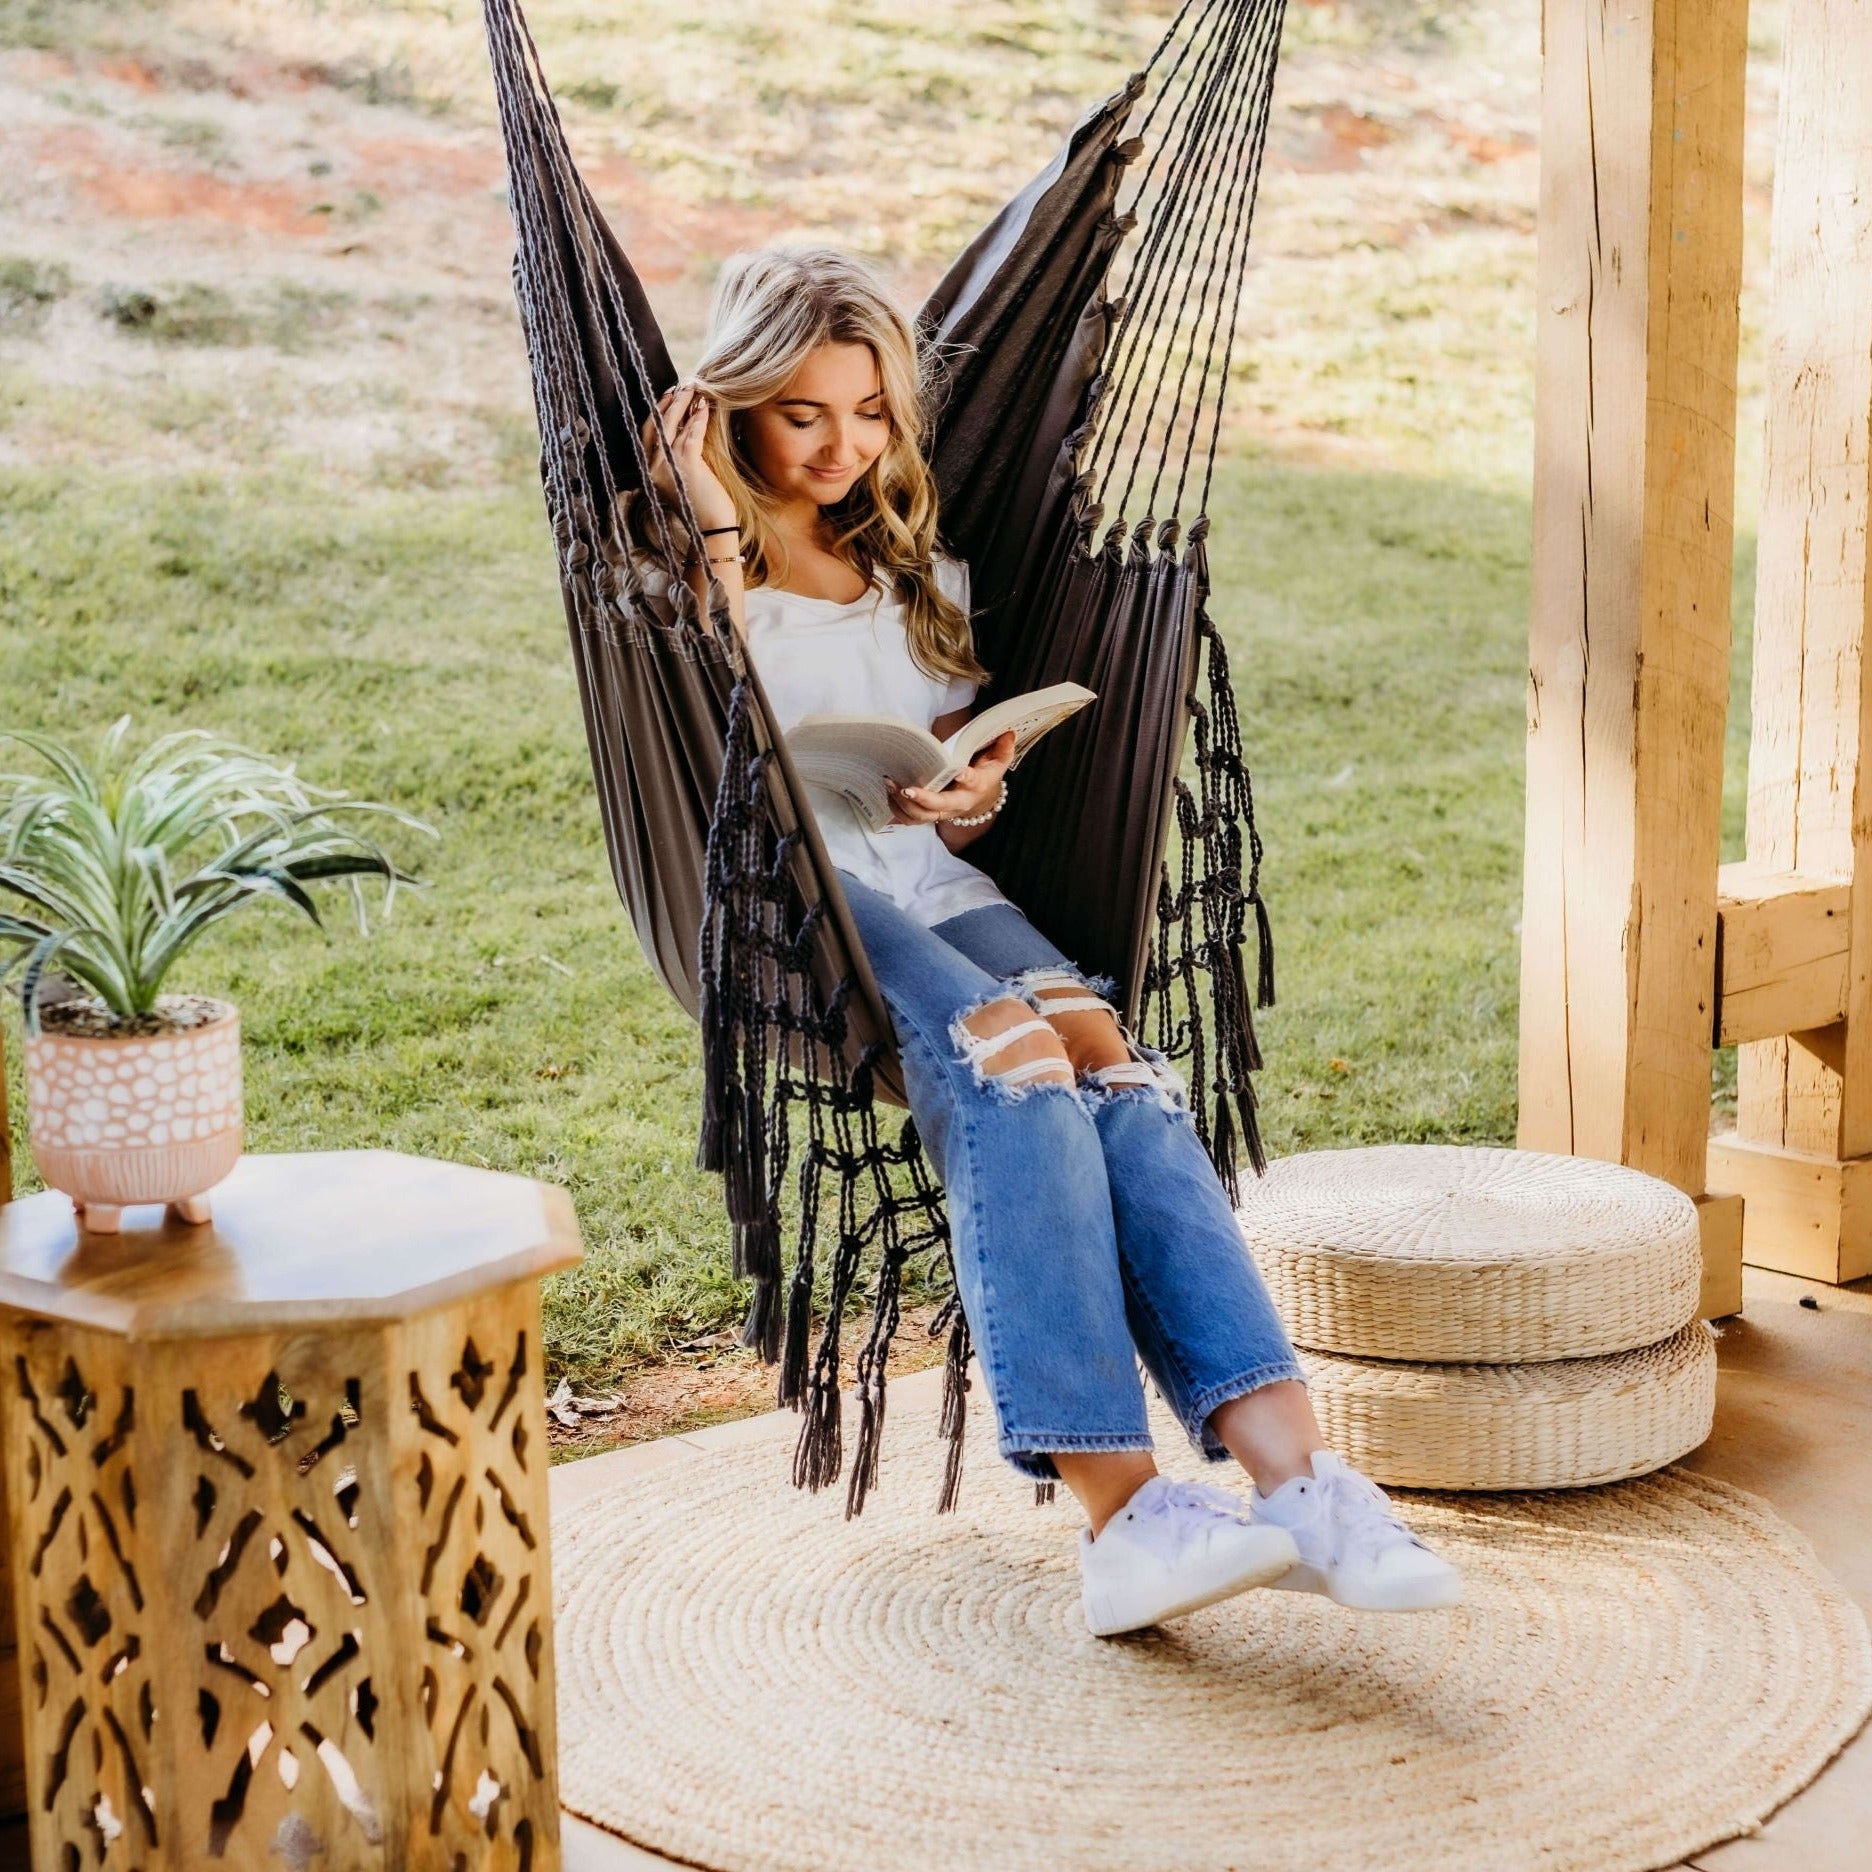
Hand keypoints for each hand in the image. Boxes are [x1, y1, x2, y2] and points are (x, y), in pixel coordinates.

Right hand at [642, 384, 736, 532]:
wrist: (711, 530)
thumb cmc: (702, 507)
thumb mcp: (684, 480)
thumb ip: (678, 459)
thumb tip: (686, 431)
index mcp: (651, 472)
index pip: (648, 435)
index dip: (657, 412)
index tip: (667, 395)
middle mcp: (654, 468)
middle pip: (657, 426)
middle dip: (669, 402)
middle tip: (681, 385)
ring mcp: (669, 468)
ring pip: (673, 427)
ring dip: (684, 404)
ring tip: (694, 389)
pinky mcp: (687, 467)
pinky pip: (691, 435)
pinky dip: (698, 419)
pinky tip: (704, 407)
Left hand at [886, 731, 1014, 825]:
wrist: (980, 800)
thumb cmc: (985, 775)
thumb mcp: (998, 761)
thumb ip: (1003, 747)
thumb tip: (1009, 732)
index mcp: (975, 787)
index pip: (972, 782)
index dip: (965, 777)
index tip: (958, 770)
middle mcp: (958, 803)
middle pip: (940, 806)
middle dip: (922, 799)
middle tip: (906, 788)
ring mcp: (943, 812)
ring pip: (921, 815)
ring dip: (903, 803)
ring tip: (890, 784)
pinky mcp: (930, 815)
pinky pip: (911, 819)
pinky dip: (897, 809)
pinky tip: (888, 792)